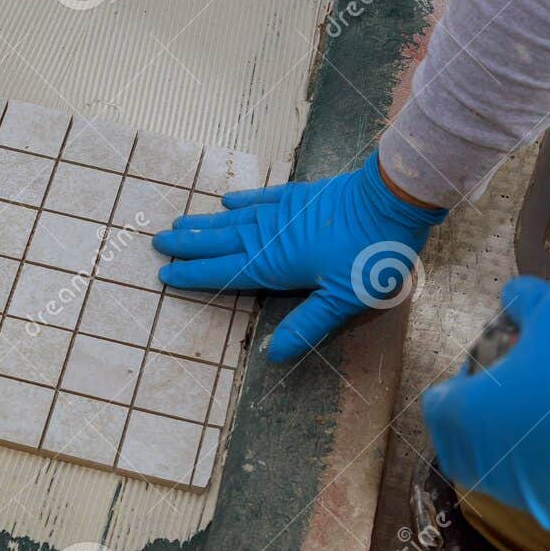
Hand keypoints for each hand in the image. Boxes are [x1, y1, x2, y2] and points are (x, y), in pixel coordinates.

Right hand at [154, 152, 446, 361]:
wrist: (391, 198)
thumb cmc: (370, 253)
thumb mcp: (344, 299)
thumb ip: (306, 325)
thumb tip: (274, 355)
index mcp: (275, 264)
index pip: (224, 272)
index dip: (194, 275)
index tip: (165, 274)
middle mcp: (269, 235)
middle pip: (219, 243)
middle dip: (188, 245)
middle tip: (158, 243)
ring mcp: (281, 212)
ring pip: (233, 219)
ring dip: (205, 224)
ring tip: (179, 223)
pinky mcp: (298, 195)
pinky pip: (260, 197)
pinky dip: (241, 199)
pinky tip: (226, 200)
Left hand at [423, 277, 549, 538]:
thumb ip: (526, 300)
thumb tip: (513, 296)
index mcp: (470, 418)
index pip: (437, 407)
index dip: (456, 386)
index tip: (486, 370)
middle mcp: (492, 467)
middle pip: (466, 448)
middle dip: (484, 423)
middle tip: (519, 395)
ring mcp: (535, 500)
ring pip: (514, 475)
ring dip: (527, 448)